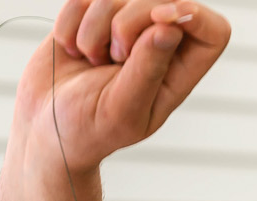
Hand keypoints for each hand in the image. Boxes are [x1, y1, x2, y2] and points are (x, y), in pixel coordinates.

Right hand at [9, 1, 230, 172]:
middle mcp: (157, 45)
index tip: (162, 18)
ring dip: (93, 29)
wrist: (43, 127)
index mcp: (178, 73)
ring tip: (90, 61)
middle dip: (128, 20)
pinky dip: (70, 23)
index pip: (213, 30)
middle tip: (113, 57)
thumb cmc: (87, 129)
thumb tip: (170, 28)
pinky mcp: (91, 15)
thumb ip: (148, 69)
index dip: (193, 14)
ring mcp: (124, 27)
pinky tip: (72, 51)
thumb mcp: (121, 109)